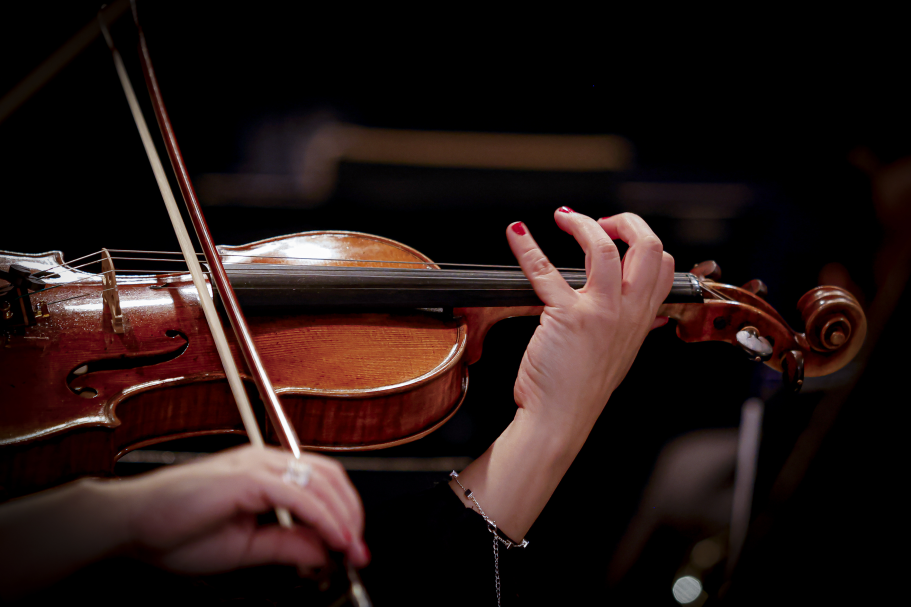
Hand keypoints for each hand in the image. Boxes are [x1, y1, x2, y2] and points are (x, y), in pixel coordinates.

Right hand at [118, 445, 367, 573]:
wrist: (130, 526)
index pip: (321, 481)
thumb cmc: (175, 534)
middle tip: (359, 551)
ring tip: (350, 548)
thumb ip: (287, 545)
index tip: (354, 547)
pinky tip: (333, 540)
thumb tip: (325, 551)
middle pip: (329, 477)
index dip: (346, 511)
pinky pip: (298, 494)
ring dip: (344, 516)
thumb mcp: (246, 548)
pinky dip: (323, 517)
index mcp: (265, 473)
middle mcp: (264, 462)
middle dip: (353, 513)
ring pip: (320, 481)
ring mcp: (255, 465)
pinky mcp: (245, 477)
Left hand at [507, 210, 673, 436]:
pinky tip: (517, 234)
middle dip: (626, 221)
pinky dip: (528, 247)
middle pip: (649, 247)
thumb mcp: (621, 356)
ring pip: (604, 249)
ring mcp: (600, 314)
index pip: (664, 265)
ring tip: (565, 218)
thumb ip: (633, 330)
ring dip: (582, 224)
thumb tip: (647, 314)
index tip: (619, 235)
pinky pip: (545, 270)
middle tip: (599, 221)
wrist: (559, 421)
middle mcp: (628, 313)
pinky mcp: (567, 317)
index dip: (643, 240)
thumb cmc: (580, 390)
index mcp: (641, 320)